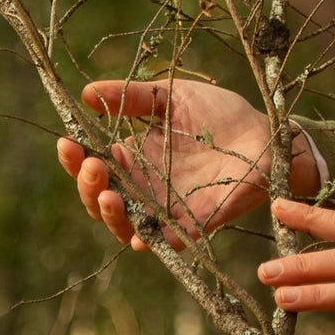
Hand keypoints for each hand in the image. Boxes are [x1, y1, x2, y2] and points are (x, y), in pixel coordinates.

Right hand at [54, 79, 317, 250]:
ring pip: (128, 226)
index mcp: (134, 159)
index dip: (75, 159)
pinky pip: (172, 241)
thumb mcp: (171, 97)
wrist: (267, 133)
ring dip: (112, 216)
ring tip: (108, 196)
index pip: (93, 166)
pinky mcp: (197, 224)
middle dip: (88, 187)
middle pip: (101, 201)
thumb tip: (84, 92)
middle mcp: (144, 189)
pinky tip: (143, 235)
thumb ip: (132, 97)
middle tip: (92, 167)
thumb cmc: (218, 114)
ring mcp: (168, 210)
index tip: (67, 142)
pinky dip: (157, 241)